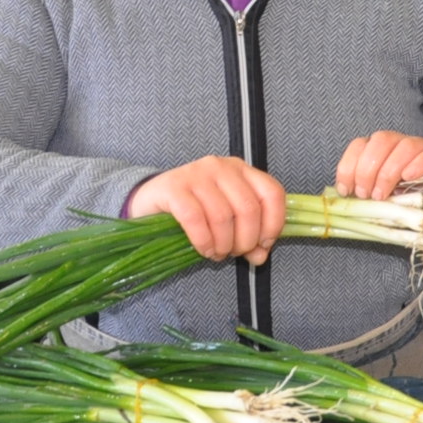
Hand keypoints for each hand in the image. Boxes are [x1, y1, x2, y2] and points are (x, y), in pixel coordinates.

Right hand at [125, 156, 286, 264]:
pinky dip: (203, 241)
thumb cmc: (194, 210)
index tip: (262, 245)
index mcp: (241, 170)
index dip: (273, 224)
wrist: (150, 202)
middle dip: (245, 240)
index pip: (272, 193)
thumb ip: (249, 235)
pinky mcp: (173, 187)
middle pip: (248, 209)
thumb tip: (260, 256)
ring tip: (217, 253)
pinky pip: (195, 218)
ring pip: (222, 216)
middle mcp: (221, 166)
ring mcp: (196, 174)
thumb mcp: (227, 220)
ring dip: (223, 244)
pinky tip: (203, 249)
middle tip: (233, 253)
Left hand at [335, 131, 422, 200]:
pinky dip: (420, 162)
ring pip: (405, 145)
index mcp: (384, 151)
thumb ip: (370, 196)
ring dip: (389, 171)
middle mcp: (403, 144)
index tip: (346, 190)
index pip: (360, 144)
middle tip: (366, 196)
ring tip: (383, 195)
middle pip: (380, 140)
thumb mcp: (388, 199)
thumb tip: (346, 201)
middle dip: (367, 169)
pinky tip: (410, 178)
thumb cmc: (418, 201)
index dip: (349, 165)